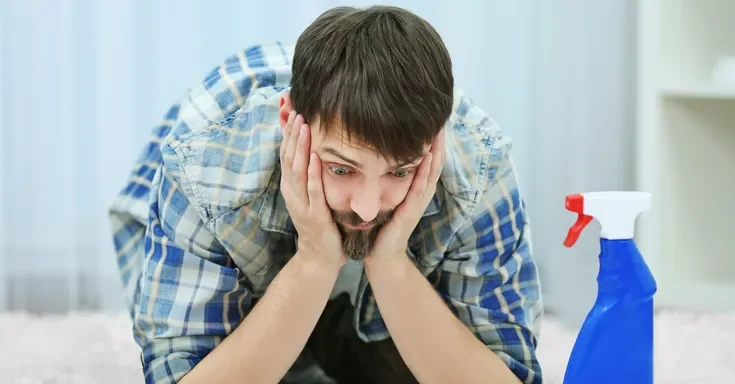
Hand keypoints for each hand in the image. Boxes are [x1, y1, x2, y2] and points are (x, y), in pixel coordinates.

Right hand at [280, 111, 345, 268]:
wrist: (319, 258)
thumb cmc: (319, 224)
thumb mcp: (311, 195)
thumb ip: (310, 174)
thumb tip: (313, 149)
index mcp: (291, 186)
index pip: (286, 153)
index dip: (286, 131)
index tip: (290, 109)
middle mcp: (292, 192)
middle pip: (288, 156)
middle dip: (292, 132)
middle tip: (296, 109)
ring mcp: (301, 203)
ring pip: (297, 169)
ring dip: (300, 145)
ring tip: (304, 124)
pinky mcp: (314, 214)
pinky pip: (312, 190)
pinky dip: (312, 172)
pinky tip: (314, 156)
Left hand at [368, 129, 445, 262]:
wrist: (380, 255)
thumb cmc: (383, 226)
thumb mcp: (389, 197)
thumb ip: (391, 180)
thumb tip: (383, 157)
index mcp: (416, 190)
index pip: (429, 162)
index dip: (433, 142)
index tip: (434, 121)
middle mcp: (421, 195)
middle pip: (436, 164)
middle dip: (439, 142)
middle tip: (442, 119)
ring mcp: (417, 204)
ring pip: (431, 173)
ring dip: (436, 152)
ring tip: (439, 132)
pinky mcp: (410, 213)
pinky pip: (419, 189)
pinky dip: (424, 173)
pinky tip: (427, 158)